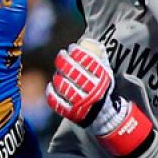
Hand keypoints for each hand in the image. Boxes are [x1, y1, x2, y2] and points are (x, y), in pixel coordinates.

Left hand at [47, 38, 156, 157]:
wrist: (103, 114)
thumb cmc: (102, 90)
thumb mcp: (106, 74)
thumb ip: (100, 59)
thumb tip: (92, 42)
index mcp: (101, 80)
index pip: (87, 62)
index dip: (77, 52)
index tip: (72, 48)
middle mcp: (91, 91)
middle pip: (72, 72)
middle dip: (64, 60)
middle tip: (62, 55)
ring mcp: (80, 102)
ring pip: (63, 85)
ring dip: (58, 75)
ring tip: (58, 71)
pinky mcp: (71, 112)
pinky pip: (56, 102)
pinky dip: (51, 93)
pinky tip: (51, 85)